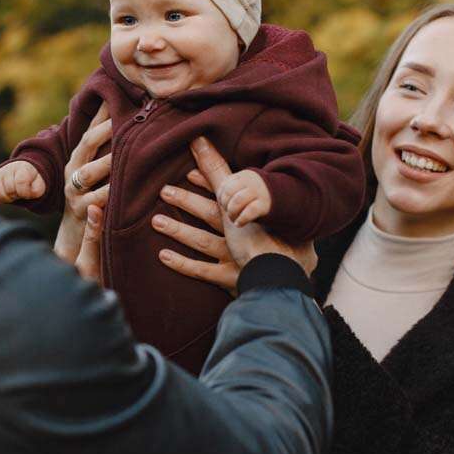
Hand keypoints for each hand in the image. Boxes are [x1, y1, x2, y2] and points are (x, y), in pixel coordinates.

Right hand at [0, 161, 45, 203]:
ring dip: (8, 198)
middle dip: (17, 194)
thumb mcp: (40, 184)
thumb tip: (26, 193)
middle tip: (21, 191)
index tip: (28, 192)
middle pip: (9, 190)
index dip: (25, 192)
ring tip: (14, 193)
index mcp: (22, 167)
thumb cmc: (32, 181)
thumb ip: (36, 190)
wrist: (24, 172)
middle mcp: (8, 168)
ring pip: (0, 194)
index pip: (20, 182)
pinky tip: (6, 195)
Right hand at [54, 105, 111, 271]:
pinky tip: (120, 192)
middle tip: (122, 121)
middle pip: (86, 148)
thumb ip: (104, 145)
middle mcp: (73, 172)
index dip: (100, 117)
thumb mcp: (94, 169)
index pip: (89, 131)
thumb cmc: (91, 193)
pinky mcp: (82, 213)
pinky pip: (95, 203)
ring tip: (121, 154)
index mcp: (77, 158)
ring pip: (87, 175)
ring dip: (104, 163)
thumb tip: (117, 108)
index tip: (115, 102)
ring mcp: (75, 193)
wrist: (75, 232)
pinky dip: (106, 197)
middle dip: (102, 133)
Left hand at [156, 137, 315, 292]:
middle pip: (209, 213)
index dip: (209, 182)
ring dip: (178, 229)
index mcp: (251, 221)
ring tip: (156, 220)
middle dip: (187, 200)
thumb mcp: (297, 232)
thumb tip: (292, 200)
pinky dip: (182, 264)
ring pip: (200, 240)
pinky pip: (202, 271)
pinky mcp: (228, 277)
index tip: (190, 171)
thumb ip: (282, 218)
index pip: (227, 196)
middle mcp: (239, 236)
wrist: (294, 282)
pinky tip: (163, 256)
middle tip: (164, 190)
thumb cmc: (297, 256)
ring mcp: (232, 257)